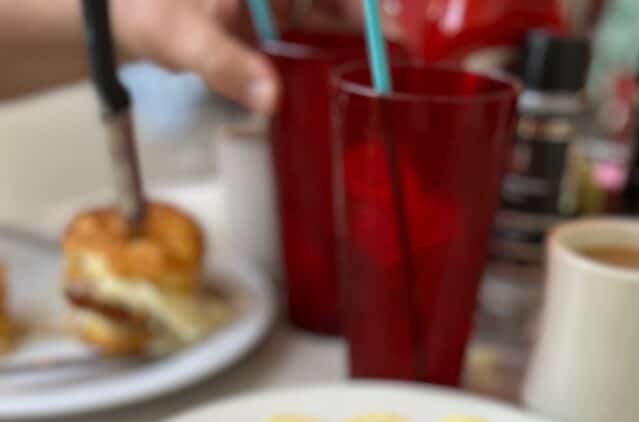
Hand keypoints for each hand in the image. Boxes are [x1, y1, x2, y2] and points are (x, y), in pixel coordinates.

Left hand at [113, 1, 392, 115]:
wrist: (129, 21)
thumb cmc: (150, 11)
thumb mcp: (182, 35)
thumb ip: (223, 63)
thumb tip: (270, 99)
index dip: (368, 4)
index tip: (395, 19)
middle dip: (378, 15)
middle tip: (413, 44)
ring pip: (336, 10)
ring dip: (367, 32)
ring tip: (402, 60)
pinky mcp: (280, 20)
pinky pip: (322, 30)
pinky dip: (344, 48)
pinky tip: (366, 70)